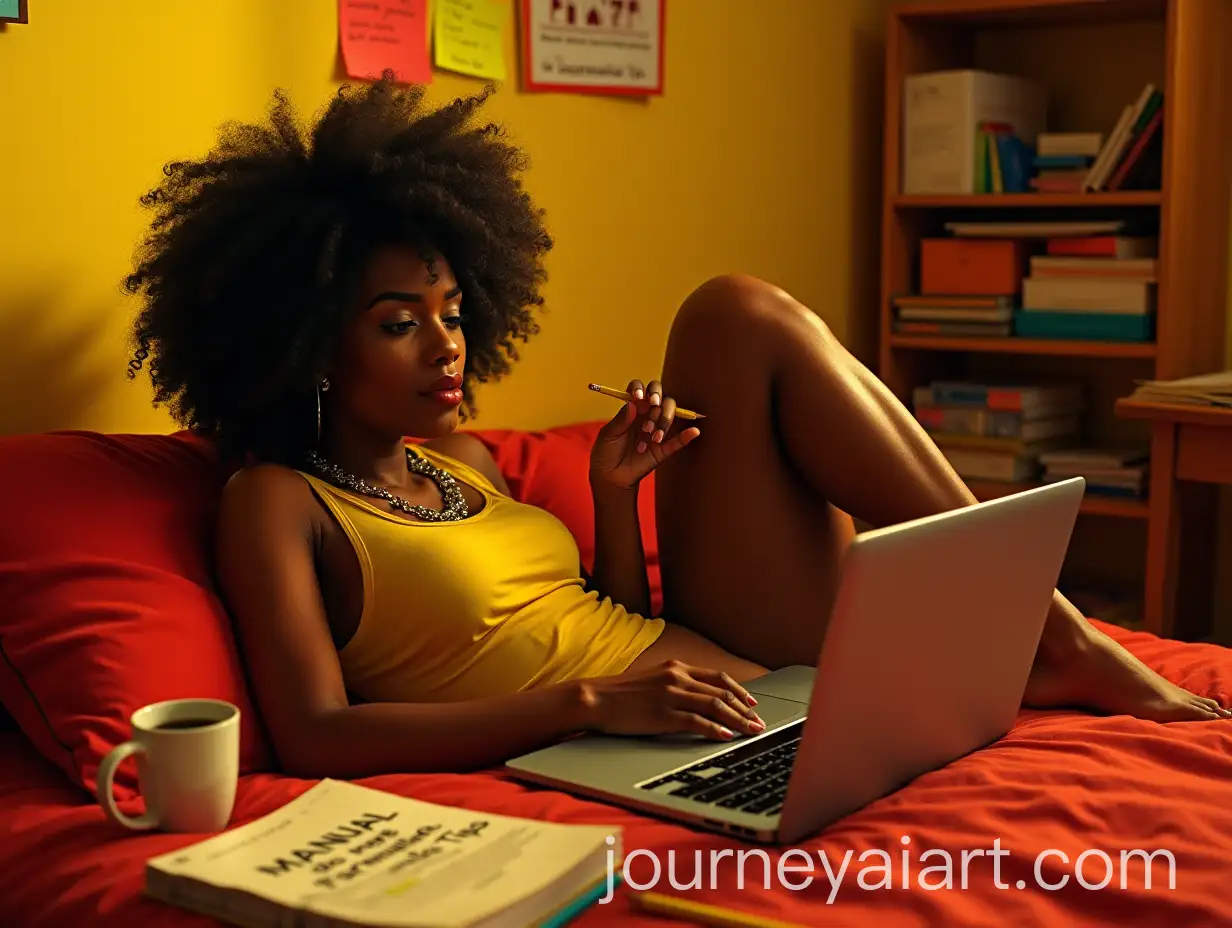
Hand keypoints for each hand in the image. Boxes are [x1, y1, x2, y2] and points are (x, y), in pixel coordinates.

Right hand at [578, 660, 764, 740]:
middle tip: (759, 722)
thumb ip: (675, 686)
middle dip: (744, 709)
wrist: (595, 698)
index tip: (752, 703)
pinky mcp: (664, 714)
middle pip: (722, 693)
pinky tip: (727, 736)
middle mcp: (678, 677)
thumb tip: (696, 700)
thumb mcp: (653, 681)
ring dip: (738, 720)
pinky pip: (697, 722)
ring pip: (715, 706)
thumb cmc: (621, 695)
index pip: (717, 678)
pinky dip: (716, 729)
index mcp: (676, 668)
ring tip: (751, 731)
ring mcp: (671, 695)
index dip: (739, 691)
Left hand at [589, 378, 700, 491]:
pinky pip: (678, 441)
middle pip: (660, 398)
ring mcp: (656, 431)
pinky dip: (687, 435)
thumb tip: (634, 402)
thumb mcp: (608, 434)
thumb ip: (621, 420)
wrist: (610, 476)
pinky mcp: (662, 449)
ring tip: (653, 436)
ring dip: (664, 420)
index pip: (641, 390)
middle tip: (653, 406)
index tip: (640, 397)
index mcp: (631, 410)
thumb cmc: (606, 452)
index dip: (642, 389)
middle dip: (658, 400)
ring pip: (669, 415)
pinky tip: (694, 431)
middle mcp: (646, 416)